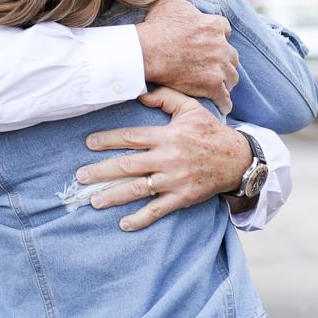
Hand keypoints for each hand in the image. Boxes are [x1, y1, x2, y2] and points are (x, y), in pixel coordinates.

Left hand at [75, 87, 253, 230]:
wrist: (238, 159)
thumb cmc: (210, 132)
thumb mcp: (191, 108)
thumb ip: (165, 98)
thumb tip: (140, 94)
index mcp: (167, 136)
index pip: (131, 137)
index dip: (108, 140)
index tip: (89, 143)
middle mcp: (168, 159)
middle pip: (128, 166)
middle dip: (101, 171)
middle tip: (80, 177)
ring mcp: (175, 180)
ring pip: (139, 189)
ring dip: (114, 196)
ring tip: (94, 200)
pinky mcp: (183, 197)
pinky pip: (158, 210)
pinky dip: (141, 218)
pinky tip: (124, 224)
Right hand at [135, 0, 237, 114]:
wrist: (146, 52)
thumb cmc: (157, 27)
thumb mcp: (170, 0)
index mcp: (214, 25)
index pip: (225, 31)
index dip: (218, 37)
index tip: (212, 43)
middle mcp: (220, 46)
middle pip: (232, 55)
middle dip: (226, 60)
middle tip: (217, 65)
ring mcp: (217, 67)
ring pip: (232, 76)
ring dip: (227, 79)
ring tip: (221, 84)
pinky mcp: (211, 85)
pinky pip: (224, 97)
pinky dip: (224, 102)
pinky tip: (223, 105)